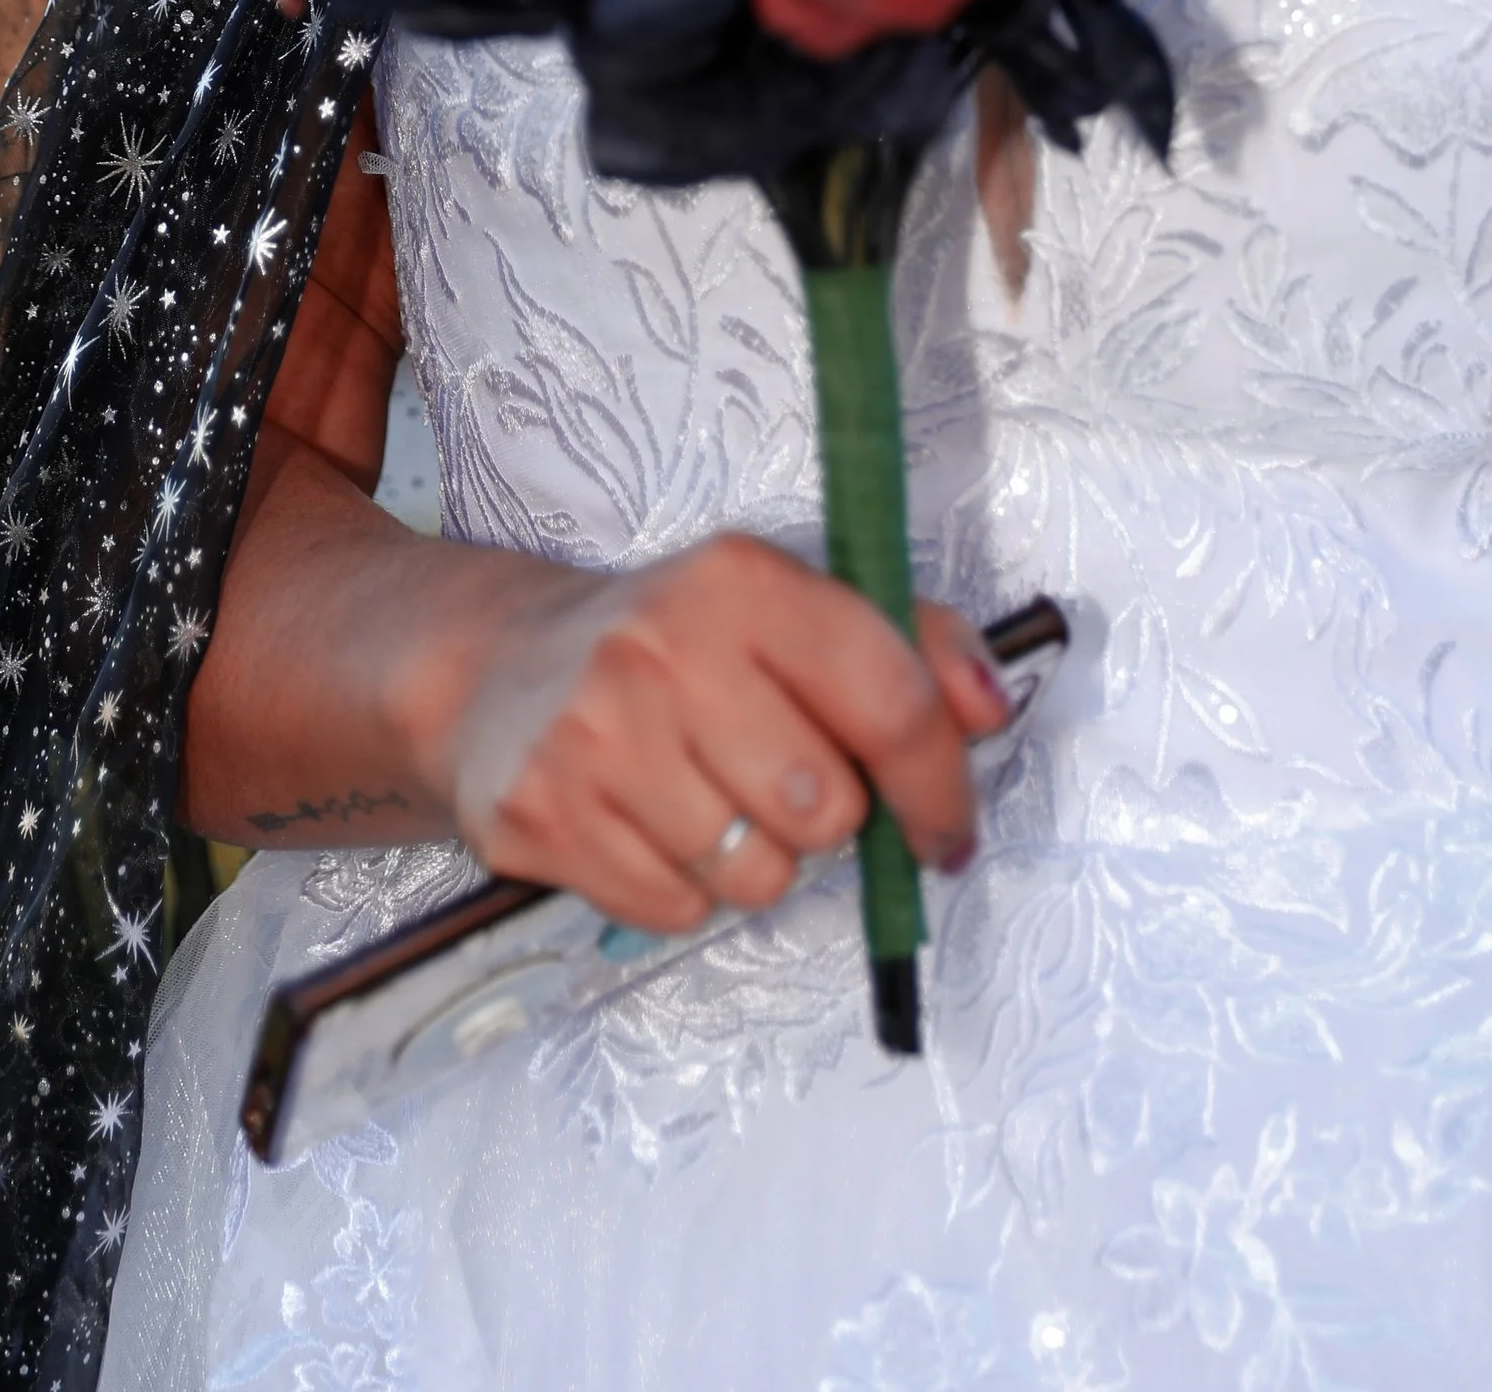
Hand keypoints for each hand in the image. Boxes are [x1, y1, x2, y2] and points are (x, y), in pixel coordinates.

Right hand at [431, 530, 1012, 935]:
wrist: (501, 668)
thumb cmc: (678, 644)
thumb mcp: (790, 606)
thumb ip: (912, 643)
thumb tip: (990, 706)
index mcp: (743, 580)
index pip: (890, 699)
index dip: (940, 784)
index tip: (947, 831)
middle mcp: (663, 647)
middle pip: (826, 808)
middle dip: (827, 817)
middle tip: (782, 781)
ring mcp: (595, 735)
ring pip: (757, 875)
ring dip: (757, 860)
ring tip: (710, 796)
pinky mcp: (544, 815)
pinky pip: (679, 910)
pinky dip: (686, 887)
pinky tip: (653, 824)